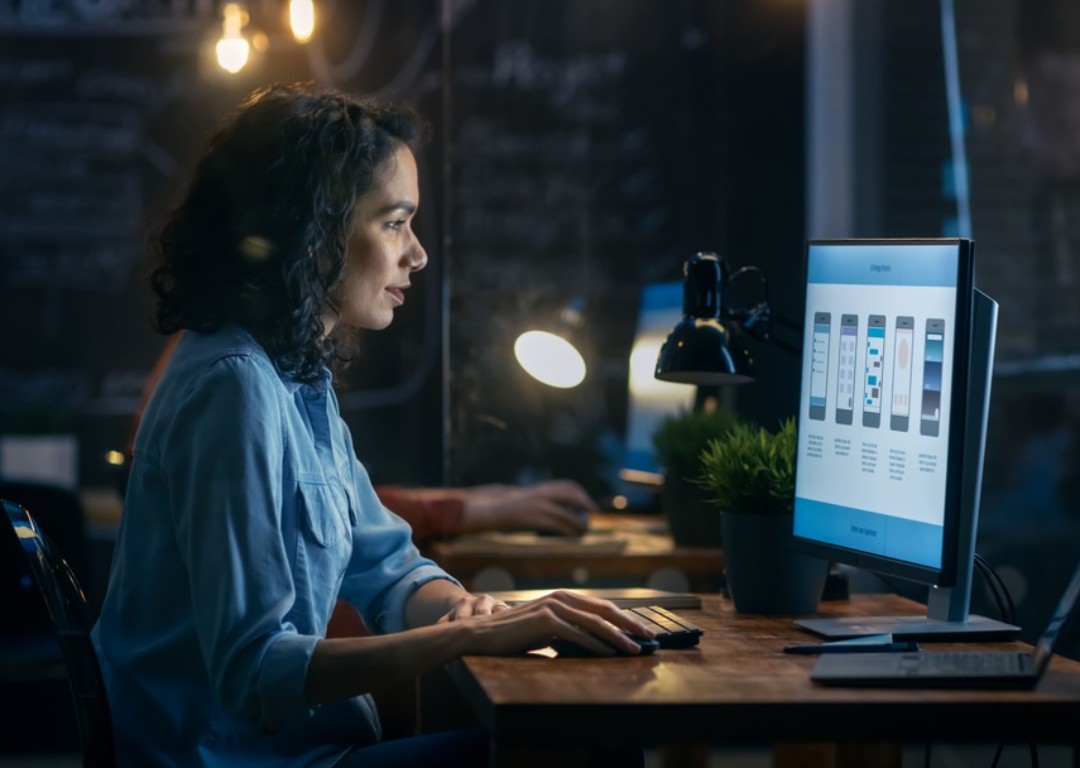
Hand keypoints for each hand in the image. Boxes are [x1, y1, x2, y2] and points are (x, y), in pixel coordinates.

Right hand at [451, 590, 654, 656]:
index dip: (624, 618)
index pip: (601, 606)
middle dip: (629, 624)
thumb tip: (594, 642)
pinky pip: (577, 634)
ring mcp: (552, 607)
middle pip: (604, 610)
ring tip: (635, 648)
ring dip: (618, 636)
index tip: (642, 630)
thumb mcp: (546, 629)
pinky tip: (610, 653)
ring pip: (594, 622)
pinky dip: (596, 644)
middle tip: (650, 637)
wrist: (482, 634)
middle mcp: (560, 598)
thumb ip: (567, 629)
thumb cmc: (514, 635)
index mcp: (562, 598)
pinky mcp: (544, 621)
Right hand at [459, 480, 596, 535]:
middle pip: (571, 494)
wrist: (488, 510)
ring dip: (580, 521)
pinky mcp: (536, 518)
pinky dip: (571, 530)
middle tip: (593, 512)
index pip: (566, 486)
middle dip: (584, 502)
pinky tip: (575, 535)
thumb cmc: (505, 509)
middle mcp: (542, 494)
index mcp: (539, 490)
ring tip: (585, 529)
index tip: (587, 502)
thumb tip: (550, 512)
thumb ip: (537, 503)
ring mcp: (539, 506)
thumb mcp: (523, 501)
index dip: (579, 493)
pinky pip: (559, 524)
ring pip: (567, 512)